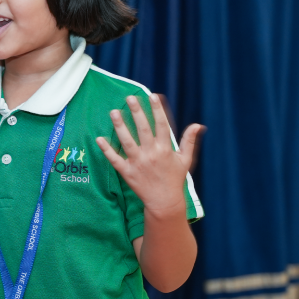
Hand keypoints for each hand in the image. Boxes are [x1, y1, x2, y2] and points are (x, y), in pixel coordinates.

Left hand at [95, 94, 203, 216]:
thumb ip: (189, 141)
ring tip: (114, 112)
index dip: (157, 110)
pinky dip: (107, 150)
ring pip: (127, 141)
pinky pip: (115, 160)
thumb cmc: (175, 179)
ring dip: (120, 126)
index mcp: (165, 149)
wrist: (164, 202)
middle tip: (130, 98)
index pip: (162, 125)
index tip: (153, 96)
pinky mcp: (127, 173)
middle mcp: (151, 154)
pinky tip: (100, 139)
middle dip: (137, 112)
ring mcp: (138, 163)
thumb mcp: (185, 160)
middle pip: (143, 129)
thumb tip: (198, 125)